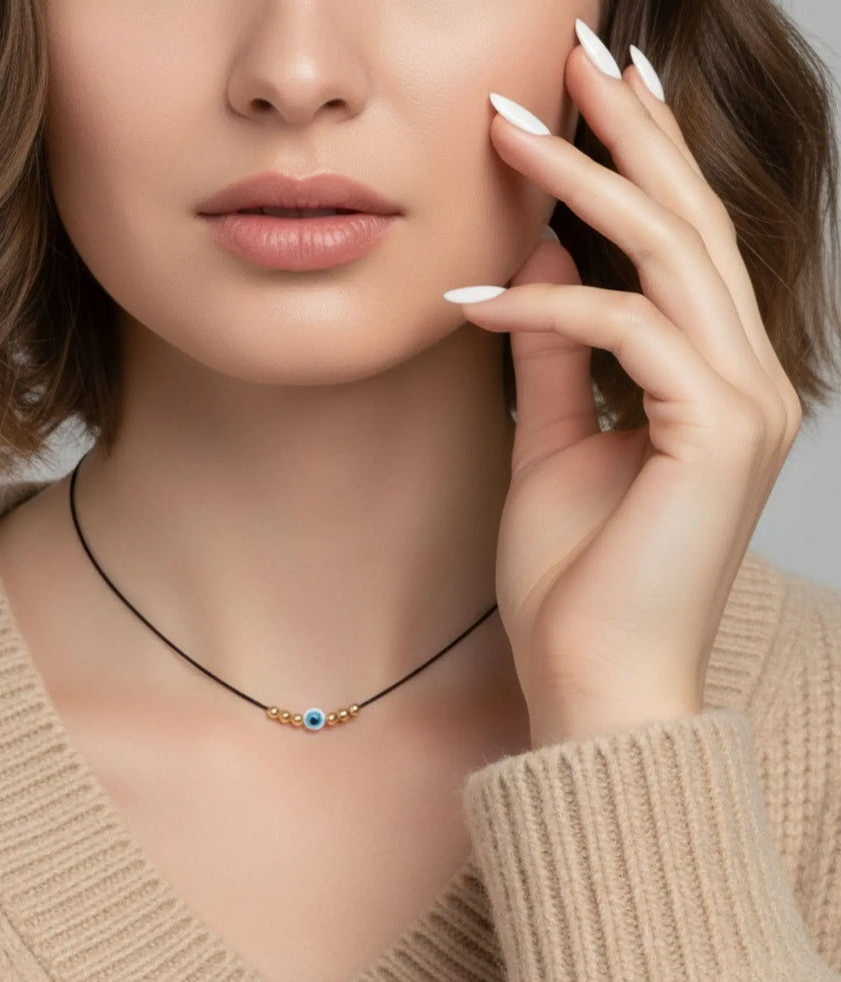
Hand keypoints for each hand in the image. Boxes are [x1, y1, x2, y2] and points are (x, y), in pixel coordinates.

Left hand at [445, 21, 802, 750]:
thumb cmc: (574, 580)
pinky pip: (625, 329)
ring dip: (582, 183)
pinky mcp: (714, 431)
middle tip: (572, 51)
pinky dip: (546, 302)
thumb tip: (536, 276)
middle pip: (687, 224)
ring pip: (667, 254)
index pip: (679, 247)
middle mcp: (747, 378)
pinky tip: (471, 297)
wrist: (593, 681)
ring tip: (509, 124)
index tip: (587, 95)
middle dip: (626, 133)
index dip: (638, 162)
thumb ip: (555, 358)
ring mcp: (743, 403)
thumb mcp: (553, 445)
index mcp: (713, 382)